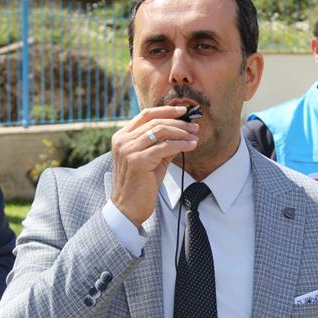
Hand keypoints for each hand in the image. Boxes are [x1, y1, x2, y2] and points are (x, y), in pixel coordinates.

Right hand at [111, 105, 198, 225]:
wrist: (128, 207)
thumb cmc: (140, 184)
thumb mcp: (152, 159)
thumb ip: (163, 144)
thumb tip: (183, 131)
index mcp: (122, 136)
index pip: (146, 115)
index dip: (166, 110)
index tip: (183, 110)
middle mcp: (122, 140)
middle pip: (155, 122)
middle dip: (178, 122)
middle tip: (194, 126)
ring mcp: (128, 150)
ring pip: (160, 132)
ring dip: (181, 132)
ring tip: (194, 135)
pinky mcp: (138, 160)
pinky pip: (164, 147)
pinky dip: (180, 144)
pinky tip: (190, 145)